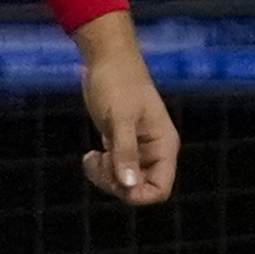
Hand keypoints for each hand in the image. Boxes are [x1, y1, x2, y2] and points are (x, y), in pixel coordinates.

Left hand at [75, 18, 179, 204]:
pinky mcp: (122, 145)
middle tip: (98, 162)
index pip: (160, 188)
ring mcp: (138, 149)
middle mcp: (154, 151)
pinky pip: (115, 170)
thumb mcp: (119, 118)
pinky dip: (101, 169)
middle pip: (140, 189)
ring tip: (92, 157)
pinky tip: (91, 154)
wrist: (106, 59)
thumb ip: (125, 151)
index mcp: (163, 146)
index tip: (115, 179)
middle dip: (116, 183)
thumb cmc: (117, 83)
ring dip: (105, 177)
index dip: (138, 193)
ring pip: (125, 182)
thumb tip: (129, 184)